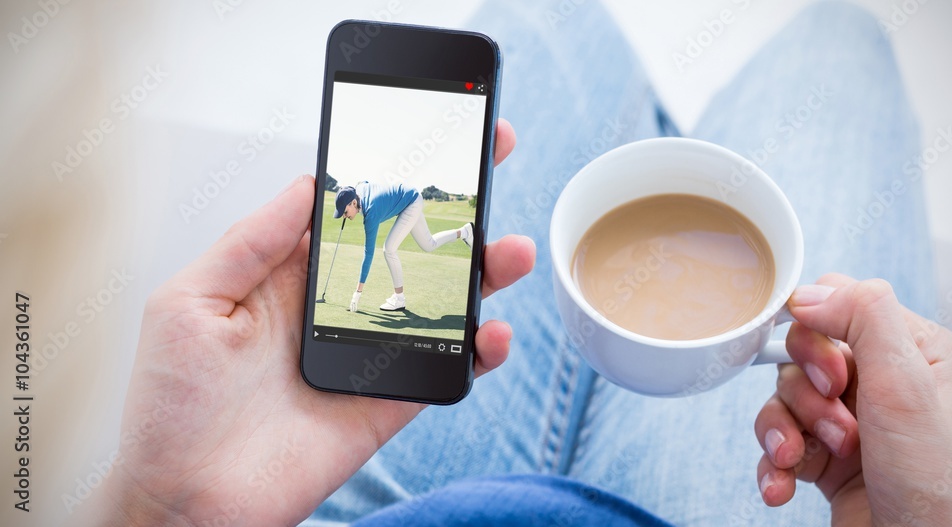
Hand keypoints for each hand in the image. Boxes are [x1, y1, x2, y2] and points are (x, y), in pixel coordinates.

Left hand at [91, 120, 525, 525]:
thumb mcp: (188, 301)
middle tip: (493, 161)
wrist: (184, 501)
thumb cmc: (170, 405)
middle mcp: (336, 307)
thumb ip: (251, 241)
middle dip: (453, 206)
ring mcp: (367, 354)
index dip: (392, 172)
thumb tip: (307, 182)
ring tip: (510, 251)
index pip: (353, 210)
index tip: (432, 135)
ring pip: (439, 302)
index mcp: (288, 274)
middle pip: (408, 246)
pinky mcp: (387, 402)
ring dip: (482, 274)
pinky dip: (477, 352)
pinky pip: (444, 370)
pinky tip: (491, 333)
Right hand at [754, 273, 951, 525]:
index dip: (817, 335)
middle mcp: (883, 381)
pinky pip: (777, 439)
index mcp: (915, 351)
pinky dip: (773, 463)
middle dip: (804, 394)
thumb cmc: (934, 491)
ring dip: (786, 432)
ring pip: (783, 397)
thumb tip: (810, 291)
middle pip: (803, 352)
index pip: (841, 305)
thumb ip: (864, 319)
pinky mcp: (825, 457)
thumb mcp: (907, 389)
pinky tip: (783, 484)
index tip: (829, 376)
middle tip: (833, 425)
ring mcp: (851, 420)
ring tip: (810, 461)